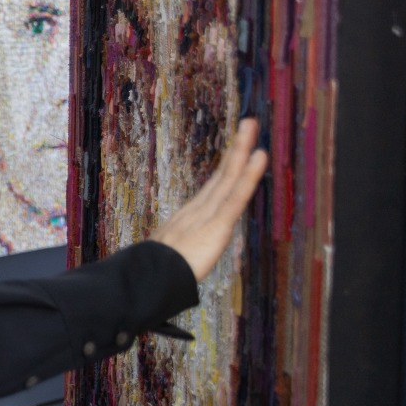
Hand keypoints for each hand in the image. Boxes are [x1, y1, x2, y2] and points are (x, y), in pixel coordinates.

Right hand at [149, 119, 269, 283]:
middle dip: (235, 148)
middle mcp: (198, 209)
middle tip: (247, 122)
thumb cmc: (154, 274)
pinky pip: (236, 196)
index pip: (214, 187)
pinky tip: (258, 156)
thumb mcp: (168, 259)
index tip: (238, 148)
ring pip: (228, 177)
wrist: (147, 282)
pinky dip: (249, 175)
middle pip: (221, 174)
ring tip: (251, 124)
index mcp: (190, 217)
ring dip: (241, 149)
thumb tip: (172, 256)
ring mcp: (206, 214)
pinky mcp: (217, 224)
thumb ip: (175, 252)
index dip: (227, 165)